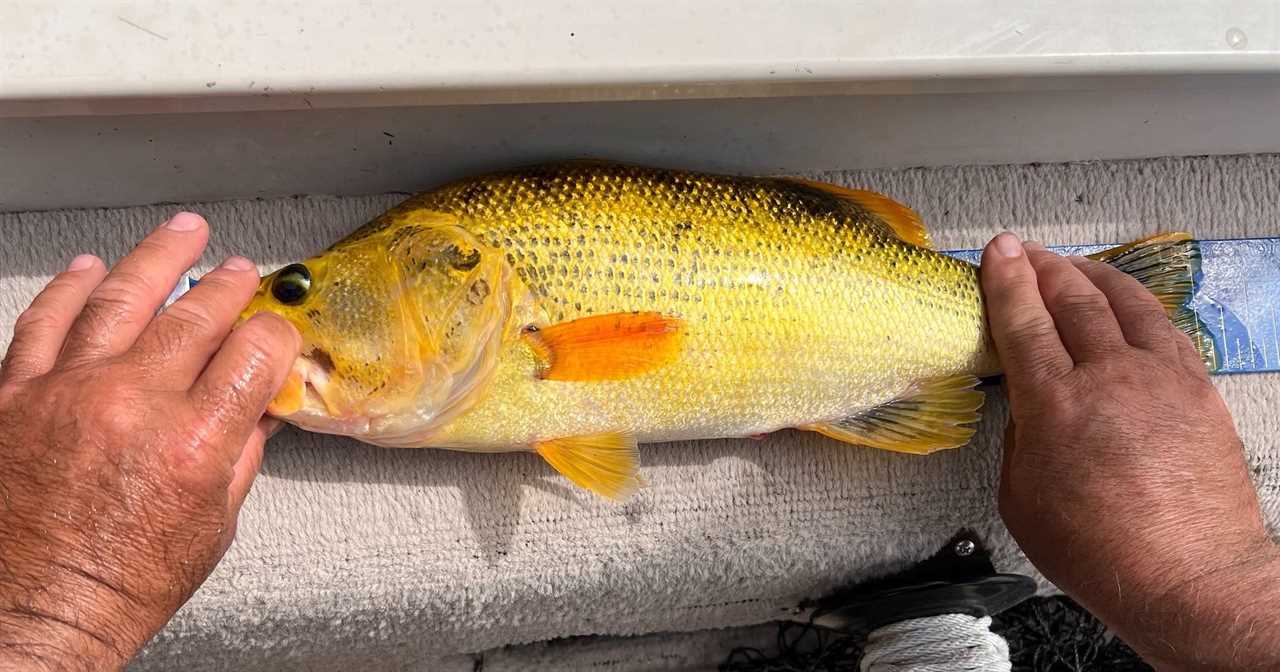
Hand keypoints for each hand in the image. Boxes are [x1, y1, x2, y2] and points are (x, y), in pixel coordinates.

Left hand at [0, 213, 298, 670]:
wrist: (32, 614)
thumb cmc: (120, 584)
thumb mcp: (212, 525)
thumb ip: (239, 454)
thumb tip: (257, 409)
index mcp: (194, 441)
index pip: (254, 350)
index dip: (275, 333)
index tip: (276, 332)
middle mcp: (132, 404)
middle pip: (194, 314)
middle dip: (227, 285)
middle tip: (240, 269)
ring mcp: (67, 393)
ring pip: (120, 299)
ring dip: (156, 259)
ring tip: (182, 233)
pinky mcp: (15, 397)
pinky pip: (43, 323)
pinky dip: (68, 289)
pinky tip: (89, 269)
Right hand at [981, 232, 1278, 669]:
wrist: (1191, 578)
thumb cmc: (1106, 552)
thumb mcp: (1022, 499)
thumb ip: (1021, 441)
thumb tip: (1031, 412)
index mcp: (1056, 403)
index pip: (1024, 319)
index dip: (1006, 279)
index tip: (998, 253)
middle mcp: (1111, 378)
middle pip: (1072, 298)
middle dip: (1043, 266)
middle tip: (1025, 252)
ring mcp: (1162, 379)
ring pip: (1126, 302)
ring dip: (1093, 275)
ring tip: (1075, 266)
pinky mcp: (1198, 391)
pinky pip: (1166, 329)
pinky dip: (1139, 307)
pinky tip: (1130, 308)